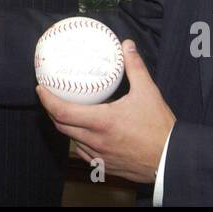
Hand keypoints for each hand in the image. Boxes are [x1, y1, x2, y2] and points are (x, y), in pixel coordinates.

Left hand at [36, 39, 174, 183]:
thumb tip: (127, 46)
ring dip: (65, 125)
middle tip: (50, 97)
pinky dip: (79, 140)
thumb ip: (135, 67)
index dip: (47, 100)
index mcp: (102, 121)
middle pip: (61, 126)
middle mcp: (96, 140)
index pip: (62, 111)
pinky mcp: (106, 166)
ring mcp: (99, 156)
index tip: (41, 88)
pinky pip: (84, 153)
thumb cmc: (160, 128)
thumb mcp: (148, 92)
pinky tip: (84, 133)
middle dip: (51, 111)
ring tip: (66, 111)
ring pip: (72, 140)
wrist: (171, 159)